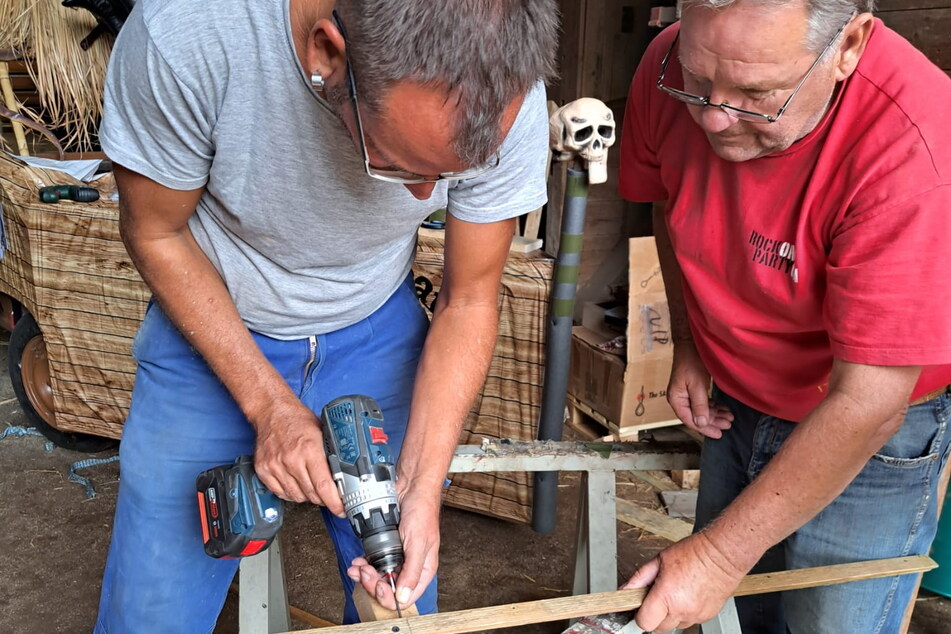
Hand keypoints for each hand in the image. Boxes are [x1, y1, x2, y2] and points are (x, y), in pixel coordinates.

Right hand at [252, 399, 343, 515]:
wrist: (272, 412)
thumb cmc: (298, 421)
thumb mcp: (323, 433)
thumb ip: (331, 454)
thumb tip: (346, 476)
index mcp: (310, 449)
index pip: (324, 486)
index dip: (334, 502)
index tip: (341, 509)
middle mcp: (292, 460)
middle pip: (312, 494)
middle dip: (324, 499)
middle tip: (329, 495)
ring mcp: (275, 466)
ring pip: (297, 496)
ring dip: (307, 496)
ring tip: (312, 484)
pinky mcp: (263, 471)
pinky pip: (281, 493)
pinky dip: (291, 493)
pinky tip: (297, 483)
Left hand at [347, 479, 441, 610]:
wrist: (411, 487)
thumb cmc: (422, 510)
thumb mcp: (418, 542)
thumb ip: (411, 571)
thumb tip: (403, 598)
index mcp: (422, 570)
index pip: (406, 598)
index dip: (389, 596)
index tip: (378, 584)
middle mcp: (410, 567)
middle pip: (389, 590)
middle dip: (372, 583)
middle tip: (364, 571)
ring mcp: (397, 558)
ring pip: (379, 578)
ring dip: (365, 576)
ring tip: (358, 566)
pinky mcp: (386, 548)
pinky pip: (373, 564)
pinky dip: (363, 565)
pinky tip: (358, 560)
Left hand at [622, 532, 747, 631]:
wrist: (722, 555)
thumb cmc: (694, 553)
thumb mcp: (659, 560)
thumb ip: (639, 579)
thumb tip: (624, 591)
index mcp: (667, 596)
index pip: (644, 623)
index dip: (639, 615)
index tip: (640, 606)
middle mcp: (682, 610)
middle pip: (658, 628)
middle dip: (654, 616)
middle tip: (657, 597)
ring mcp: (696, 615)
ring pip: (675, 626)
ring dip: (670, 615)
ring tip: (675, 594)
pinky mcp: (707, 616)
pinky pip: (689, 621)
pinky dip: (685, 613)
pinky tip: (687, 595)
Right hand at [668, 342, 732, 438]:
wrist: (691, 344)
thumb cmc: (691, 362)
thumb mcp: (697, 385)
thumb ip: (699, 405)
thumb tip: (701, 423)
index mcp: (676, 399)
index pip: (689, 420)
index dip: (704, 428)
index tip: (718, 434)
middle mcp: (679, 399)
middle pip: (696, 416)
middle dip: (713, 422)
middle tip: (728, 425)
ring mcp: (686, 394)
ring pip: (701, 410)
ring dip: (715, 414)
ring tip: (729, 417)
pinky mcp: (692, 389)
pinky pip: (703, 403)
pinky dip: (713, 407)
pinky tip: (723, 409)